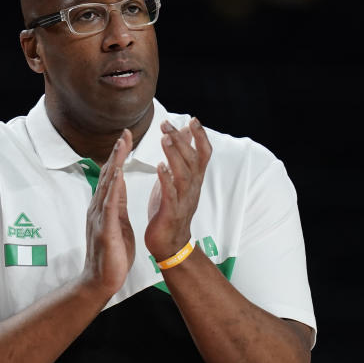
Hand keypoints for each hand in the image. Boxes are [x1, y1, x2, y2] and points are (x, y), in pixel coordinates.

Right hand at [81, 129, 134, 296]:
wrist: (101, 280)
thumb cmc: (112, 254)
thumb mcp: (118, 224)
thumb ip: (116, 206)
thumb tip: (118, 189)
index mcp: (104, 207)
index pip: (112, 176)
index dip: (119, 156)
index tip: (126, 138)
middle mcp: (99, 208)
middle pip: (108, 175)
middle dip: (117, 153)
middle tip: (124, 133)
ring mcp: (99, 218)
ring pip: (107, 186)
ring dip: (114, 164)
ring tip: (121, 146)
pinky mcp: (104, 229)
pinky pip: (108, 206)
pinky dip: (113, 189)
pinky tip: (118, 175)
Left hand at [145, 118, 211, 260]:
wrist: (170, 243)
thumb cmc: (171, 208)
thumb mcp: (179, 180)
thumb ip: (183, 158)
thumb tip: (186, 133)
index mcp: (194, 179)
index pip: (204, 154)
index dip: (201, 137)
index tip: (194, 119)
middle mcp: (192, 187)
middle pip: (192, 160)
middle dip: (180, 140)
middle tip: (166, 124)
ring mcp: (183, 199)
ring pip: (183, 174)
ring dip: (175, 155)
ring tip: (165, 138)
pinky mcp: (171, 211)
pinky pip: (171, 193)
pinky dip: (166, 179)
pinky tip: (160, 167)